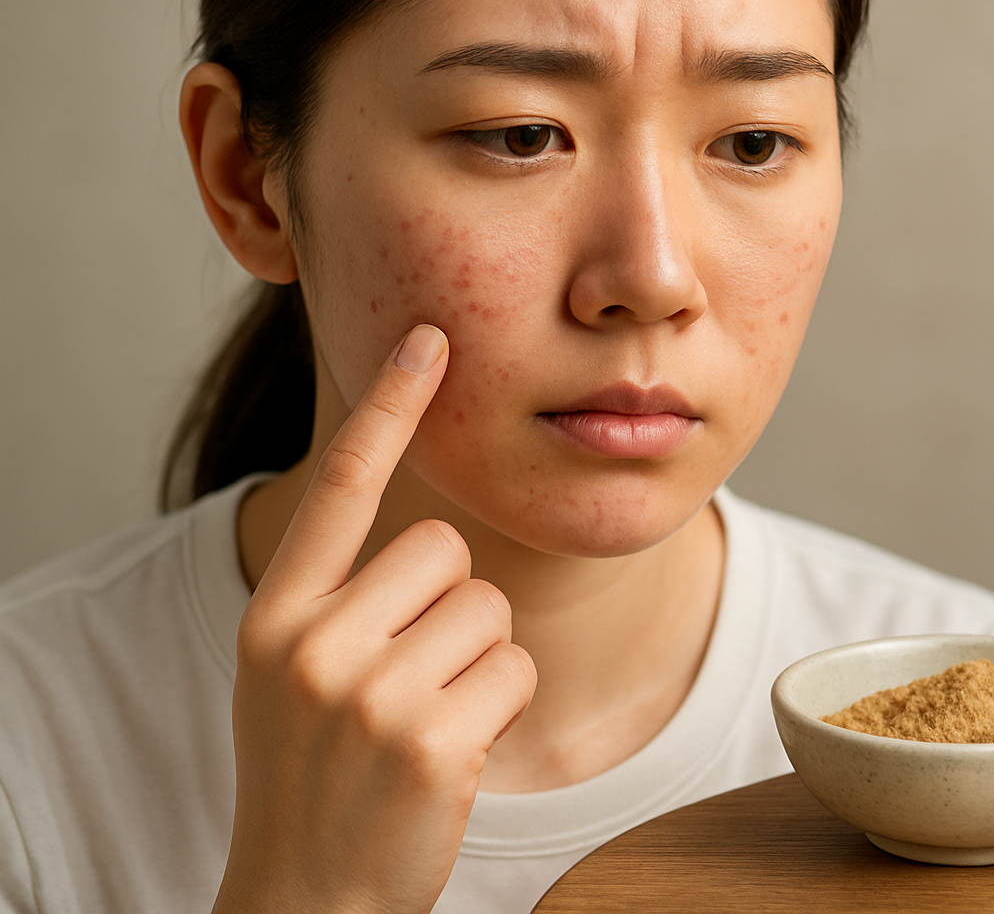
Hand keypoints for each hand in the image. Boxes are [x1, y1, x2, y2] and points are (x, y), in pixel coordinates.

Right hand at [213, 324, 536, 913]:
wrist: (305, 898)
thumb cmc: (315, 776)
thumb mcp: (295, 675)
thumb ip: (340, 602)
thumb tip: (428, 536)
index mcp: (276, 616)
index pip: (339, 487)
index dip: (387, 408)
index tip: (427, 338)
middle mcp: (313, 641)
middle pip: (445, 551)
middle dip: (450, 608)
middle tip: (412, 680)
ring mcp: (368, 690)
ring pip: (488, 610)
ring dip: (478, 664)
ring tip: (426, 722)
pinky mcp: (429, 736)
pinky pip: (514, 669)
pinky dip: (501, 708)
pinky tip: (453, 752)